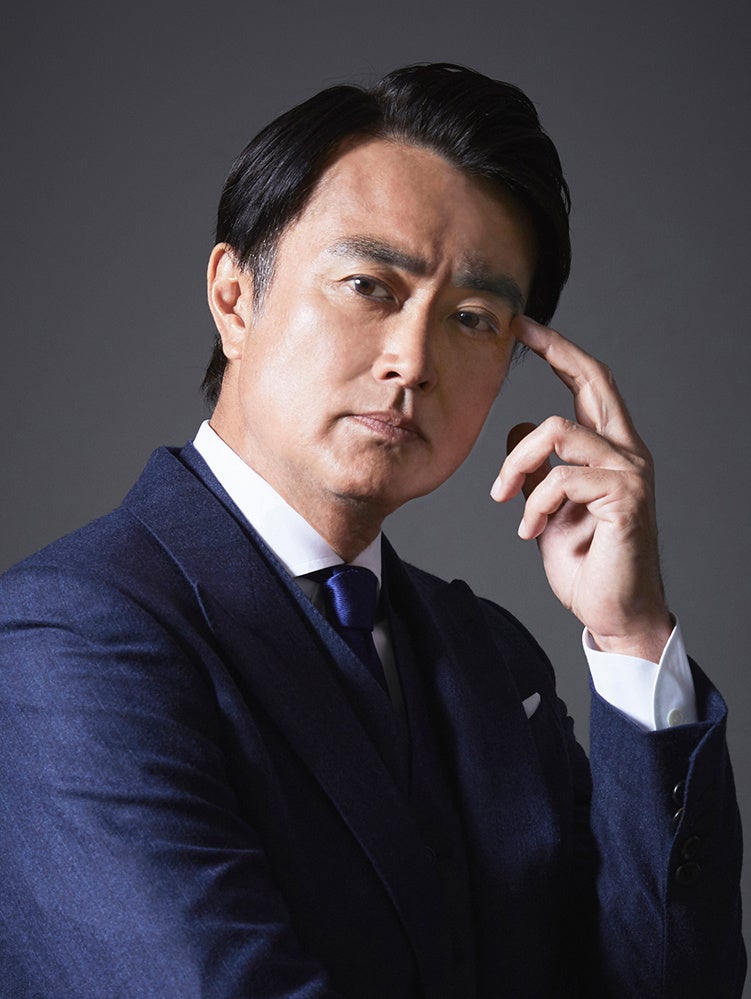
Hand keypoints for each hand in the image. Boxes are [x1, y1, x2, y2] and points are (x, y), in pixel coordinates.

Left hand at [490, 316, 671, 661]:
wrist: (614, 612)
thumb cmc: (586, 562)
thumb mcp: (548, 506)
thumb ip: (539, 467)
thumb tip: (520, 428)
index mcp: (610, 450)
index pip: (588, 385)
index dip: (560, 351)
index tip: (524, 327)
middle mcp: (627, 452)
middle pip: (594, 379)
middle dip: (554, 348)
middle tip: (517, 329)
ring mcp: (630, 472)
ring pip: (557, 430)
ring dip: (517, 466)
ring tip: (507, 504)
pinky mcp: (625, 498)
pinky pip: (560, 477)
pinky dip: (534, 504)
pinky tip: (529, 532)